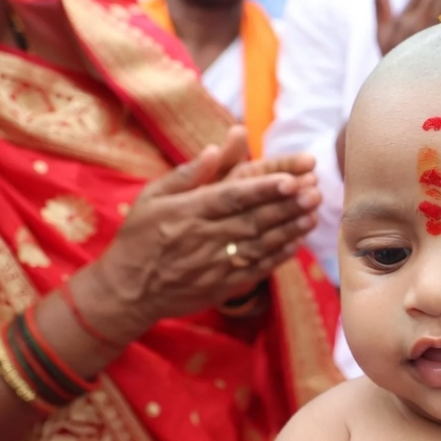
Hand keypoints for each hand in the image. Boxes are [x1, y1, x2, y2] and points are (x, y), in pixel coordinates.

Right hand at [88, 128, 320, 338]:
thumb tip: (216, 148)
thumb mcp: (151, 198)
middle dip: (286, 206)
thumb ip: (187, 175)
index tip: (291, 178)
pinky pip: (257, 269)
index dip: (263, 189)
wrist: (125, 293)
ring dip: (290, 229)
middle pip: (253, 220)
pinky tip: (298, 241)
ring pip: (260, 244)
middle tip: (315, 191)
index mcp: (187, 212)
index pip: (231, 197)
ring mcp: (215, 265)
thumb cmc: (139, 238)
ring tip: (314, 213)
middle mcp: (203, 238)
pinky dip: (279, 256)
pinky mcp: (222, 285)